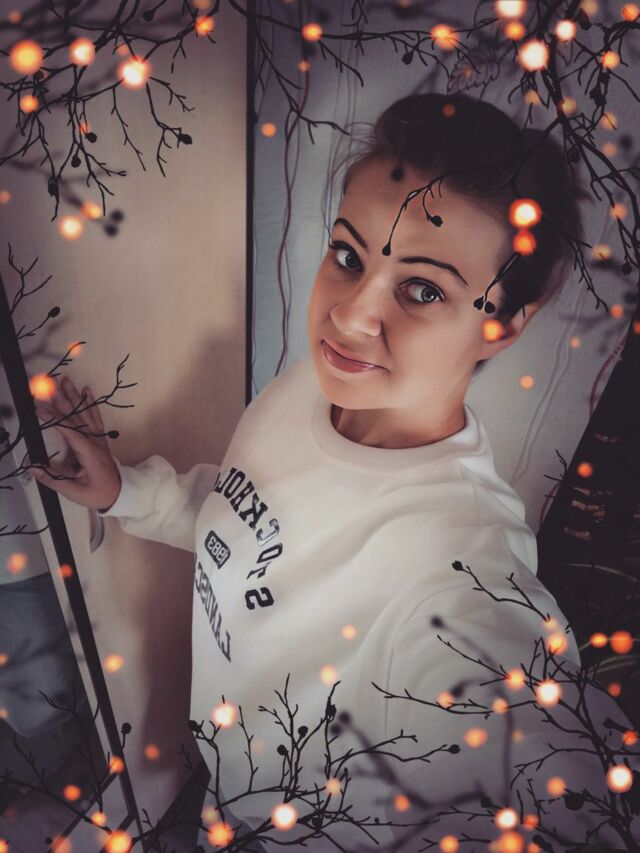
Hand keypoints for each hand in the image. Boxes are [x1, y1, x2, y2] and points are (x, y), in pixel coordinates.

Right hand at [30, 375, 121, 511]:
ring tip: (66, 380)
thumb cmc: (97, 493)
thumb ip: (53, 479)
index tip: (39, 408)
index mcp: (89, 453)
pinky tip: (86, 391)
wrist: (120, 494)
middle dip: (62, 399)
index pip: (69, 431)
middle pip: (77, 417)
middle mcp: (95, 441)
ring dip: (75, 396)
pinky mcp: (100, 438)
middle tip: (49, 384)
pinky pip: (95, 417)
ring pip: (86, 413)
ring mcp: (99, 438)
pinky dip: (90, 403)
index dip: (54, 418)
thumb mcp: (74, 491)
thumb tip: (32, 467)